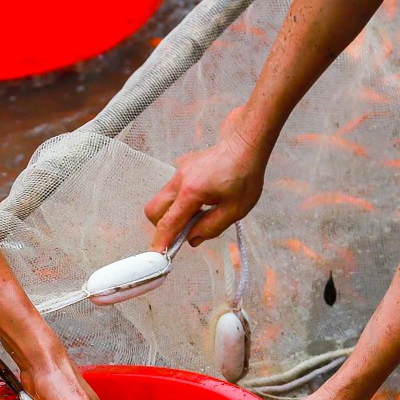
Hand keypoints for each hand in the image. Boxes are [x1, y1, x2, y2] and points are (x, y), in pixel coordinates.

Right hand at [144, 110, 269, 251]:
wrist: (246, 143)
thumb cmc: (245, 174)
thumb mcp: (235, 210)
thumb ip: (211, 227)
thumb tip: (192, 239)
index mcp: (192, 192)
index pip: (168, 223)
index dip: (161, 242)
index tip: (157, 256)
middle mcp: (180, 181)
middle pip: (154, 211)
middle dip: (161, 227)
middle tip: (181, 234)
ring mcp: (179, 172)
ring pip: (161, 199)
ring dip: (171, 214)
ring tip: (197, 216)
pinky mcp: (183, 168)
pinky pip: (172, 189)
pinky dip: (178, 201)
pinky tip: (202, 200)